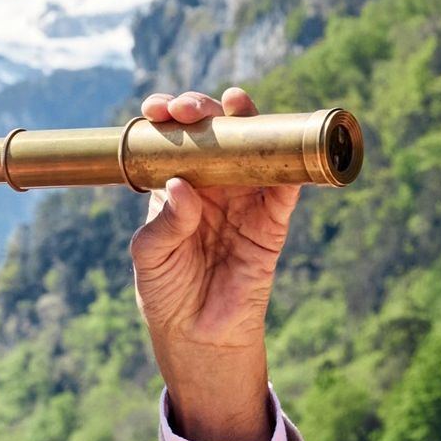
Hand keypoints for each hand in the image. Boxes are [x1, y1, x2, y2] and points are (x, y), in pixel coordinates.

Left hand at [129, 86, 297, 440]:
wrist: (197, 334)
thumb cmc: (166, 290)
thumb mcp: (151, 255)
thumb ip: (165, 222)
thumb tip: (183, 186)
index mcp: (177, 183)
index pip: (175, 139)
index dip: (169, 116)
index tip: (158, 110)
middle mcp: (213, 183)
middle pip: (217, 132)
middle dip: (205, 109)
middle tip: (192, 109)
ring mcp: (244, 199)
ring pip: (253, 148)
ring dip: (249, 121)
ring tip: (236, 105)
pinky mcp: (272, 223)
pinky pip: (285, 188)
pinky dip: (290, 165)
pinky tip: (285, 144)